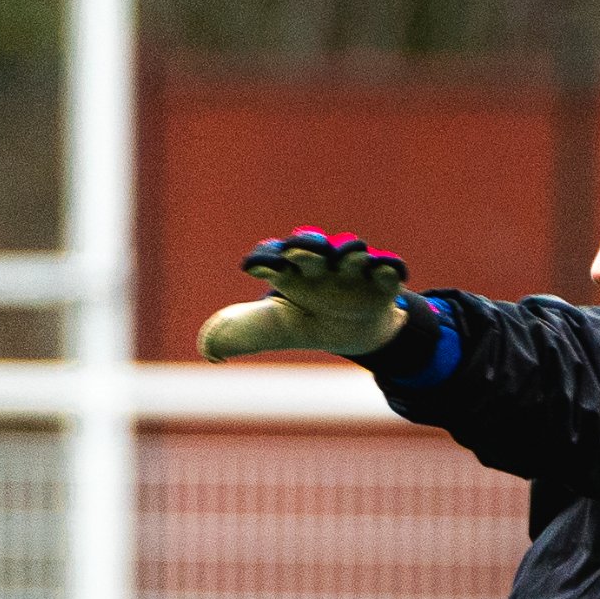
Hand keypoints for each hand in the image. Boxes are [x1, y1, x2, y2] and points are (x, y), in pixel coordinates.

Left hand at [197, 228, 414, 361]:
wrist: (353, 326)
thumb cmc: (307, 317)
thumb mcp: (274, 328)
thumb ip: (244, 333)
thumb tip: (210, 351)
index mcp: (290, 274)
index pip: (273, 262)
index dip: (264, 262)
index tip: (252, 267)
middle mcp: (321, 266)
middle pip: (311, 251)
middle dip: (304, 248)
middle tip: (295, 248)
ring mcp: (352, 272)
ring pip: (351, 254)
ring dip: (350, 251)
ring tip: (350, 252)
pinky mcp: (382, 283)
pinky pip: (388, 271)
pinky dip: (389, 267)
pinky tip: (387, 267)